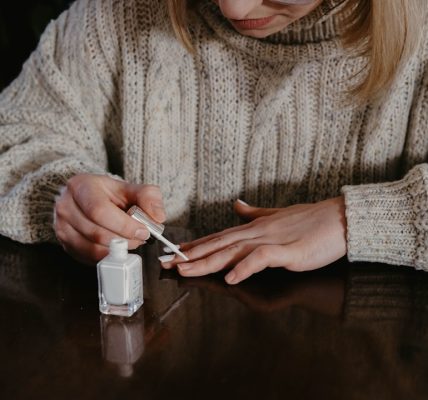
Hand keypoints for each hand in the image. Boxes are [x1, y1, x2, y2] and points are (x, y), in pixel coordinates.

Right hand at [54, 174, 165, 263]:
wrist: (87, 198)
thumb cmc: (109, 194)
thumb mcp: (131, 188)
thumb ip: (149, 197)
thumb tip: (158, 217)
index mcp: (81, 187)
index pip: (99, 211)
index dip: (124, 225)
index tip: (143, 231)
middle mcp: (66, 207)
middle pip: (97, 233)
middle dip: (125, 240)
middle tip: (141, 238)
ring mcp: (61, 227)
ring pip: (92, 248)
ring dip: (118, 250)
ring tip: (131, 241)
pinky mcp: (65, 244)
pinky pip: (89, 257)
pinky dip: (108, 256)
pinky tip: (118, 247)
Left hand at [161, 197, 346, 284]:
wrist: (339, 219)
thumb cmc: (311, 220)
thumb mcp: (277, 216)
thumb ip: (255, 214)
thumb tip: (237, 206)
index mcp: (254, 227)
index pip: (219, 237)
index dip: (196, 246)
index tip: (175, 253)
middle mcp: (257, 232)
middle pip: (219, 245)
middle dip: (191, 255)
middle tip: (166, 263)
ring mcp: (272, 240)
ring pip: (233, 251)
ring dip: (208, 261)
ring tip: (186, 269)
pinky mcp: (288, 251)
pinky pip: (261, 258)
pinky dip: (244, 267)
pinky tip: (230, 277)